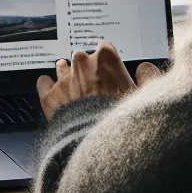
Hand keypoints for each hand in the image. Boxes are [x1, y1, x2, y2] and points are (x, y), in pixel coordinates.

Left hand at [36, 40, 162, 119]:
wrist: (100, 143)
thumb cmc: (124, 121)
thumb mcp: (145, 96)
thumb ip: (148, 76)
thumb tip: (145, 68)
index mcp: (105, 58)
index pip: (105, 48)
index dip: (108, 63)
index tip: (110, 73)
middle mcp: (82, 62)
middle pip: (82, 58)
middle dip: (88, 70)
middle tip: (96, 88)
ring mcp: (64, 78)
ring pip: (62, 67)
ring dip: (68, 76)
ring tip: (76, 92)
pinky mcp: (49, 95)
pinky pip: (43, 82)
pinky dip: (48, 87)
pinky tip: (55, 95)